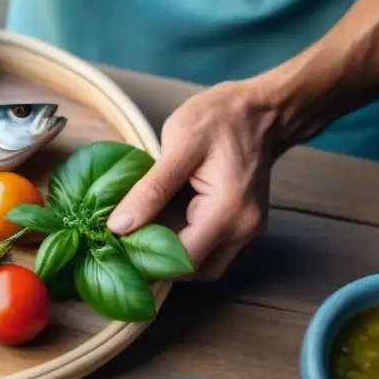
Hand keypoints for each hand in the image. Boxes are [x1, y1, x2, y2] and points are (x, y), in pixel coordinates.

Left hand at [107, 80, 283, 279]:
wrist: (263, 109)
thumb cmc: (220, 118)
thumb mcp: (179, 144)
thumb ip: (150, 190)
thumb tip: (118, 226)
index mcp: (228, 212)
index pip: (181, 259)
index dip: (145, 257)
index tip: (116, 243)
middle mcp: (243, 230)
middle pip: (192, 269)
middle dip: (157, 260)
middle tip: (125, 239)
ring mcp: (247, 231)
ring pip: (202, 264)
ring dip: (171, 254)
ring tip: (142, 229)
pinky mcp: (242, 226)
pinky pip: (210, 248)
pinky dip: (185, 243)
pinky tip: (163, 223)